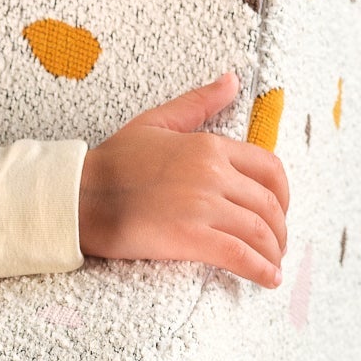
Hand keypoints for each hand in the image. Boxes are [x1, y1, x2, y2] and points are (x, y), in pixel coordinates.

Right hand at [78, 71, 287, 284]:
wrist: (77, 196)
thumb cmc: (111, 163)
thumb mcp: (156, 122)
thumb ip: (198, 103)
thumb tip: (232, 80)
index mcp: (208, 146)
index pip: (268, 168)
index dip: (283, 195)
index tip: (279, 212)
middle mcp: (212, 173)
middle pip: (268, 203)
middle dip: (280, 229)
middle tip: (276, 246)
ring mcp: (202, 206)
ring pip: (259, 230)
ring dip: (272, 253)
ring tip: (272, 267)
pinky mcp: (189, 237)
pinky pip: (238, 255)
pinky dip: (260, 269)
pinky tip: (267, 280)